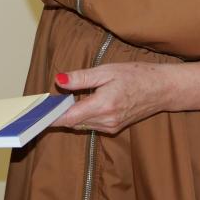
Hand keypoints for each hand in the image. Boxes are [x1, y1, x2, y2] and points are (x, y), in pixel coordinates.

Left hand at [52, 62, 173, 134]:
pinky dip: (82, 116)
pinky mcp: (114, 128)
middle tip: (45, 101)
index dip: (51, 116)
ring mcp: (111, 127)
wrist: (162, 89)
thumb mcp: (106, 71)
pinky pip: (90, 124)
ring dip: (70, 114)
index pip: (69, 117)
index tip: (37, 113)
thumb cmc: (136, 76)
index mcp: (103, 105)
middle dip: (58, 113)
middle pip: (72, 122)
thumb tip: (59, 81)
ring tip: (60, 100)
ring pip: (81, 124)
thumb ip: (81, 78)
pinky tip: (80, 103)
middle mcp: (106, 121)